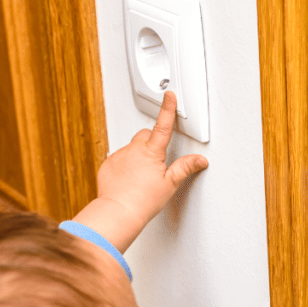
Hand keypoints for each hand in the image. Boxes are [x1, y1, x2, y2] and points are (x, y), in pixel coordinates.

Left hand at [73, 91, 207, 252]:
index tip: (169, 95)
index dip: (168, 109)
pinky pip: (118, 159)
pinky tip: (128, 181)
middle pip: (145, 135)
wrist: (118, 212)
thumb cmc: (143, 201)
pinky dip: (124, 166)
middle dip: (151, 143)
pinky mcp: (107, 164)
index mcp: (151, 152)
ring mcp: (119, 156)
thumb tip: (200, 160)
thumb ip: (184, 168)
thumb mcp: (169, 184)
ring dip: (136, 156)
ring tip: (140, 177)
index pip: (163, 125)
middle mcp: (133, 149)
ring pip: (131, 148)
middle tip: (156, 161)